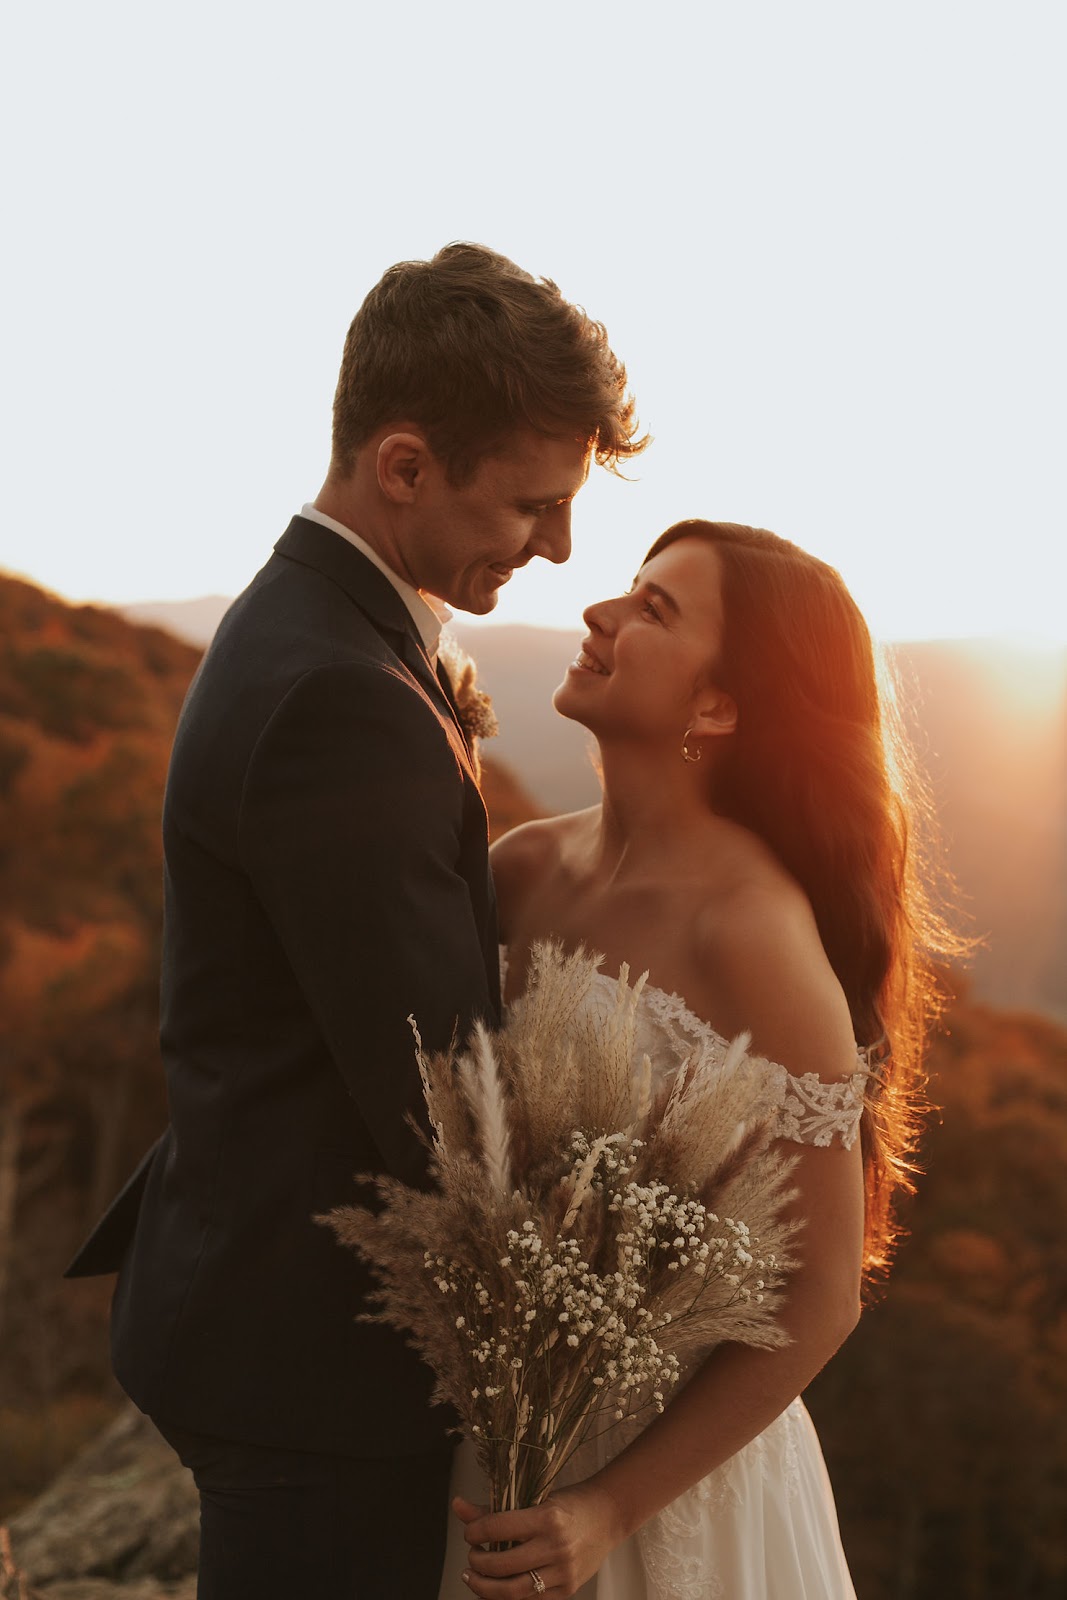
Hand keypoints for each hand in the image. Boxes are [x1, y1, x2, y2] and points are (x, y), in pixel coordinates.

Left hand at [454, 1481, 622, 1598]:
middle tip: (471, 1557)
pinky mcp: (567, 1590)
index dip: (475, 1531)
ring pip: (514, 1592)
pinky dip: (508, 1597)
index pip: (499, 1528)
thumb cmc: (571, 1503)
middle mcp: (556, 1547)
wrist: (610, 1516)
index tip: (469, 1533)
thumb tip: (458, 1506)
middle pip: (503, 1565)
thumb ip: (496, 1509)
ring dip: (486, 1588)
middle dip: (478, 1563)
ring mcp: (563, 1573)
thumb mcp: (536, 1498)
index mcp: (547, 1518)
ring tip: (475, 1578)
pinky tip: (497, 1588)